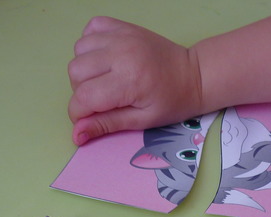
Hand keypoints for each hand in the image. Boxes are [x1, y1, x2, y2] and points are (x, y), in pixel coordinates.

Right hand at [67, 17, 204, 144]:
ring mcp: (121, 36)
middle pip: (75, 72)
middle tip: (102, 100)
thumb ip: (107, 124)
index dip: (78, 114)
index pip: (83, 98)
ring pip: (79, 50)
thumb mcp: (141, 121)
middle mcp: (121, 53)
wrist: (194, 75)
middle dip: (81, 92)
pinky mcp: (122, 26)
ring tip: (104, 79)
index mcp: (129, 81)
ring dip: (85, 69)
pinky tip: (105, 58)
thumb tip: (76, 135)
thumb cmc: (171, 103)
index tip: (89, 120)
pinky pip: (90, 30)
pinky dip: (91, 45)